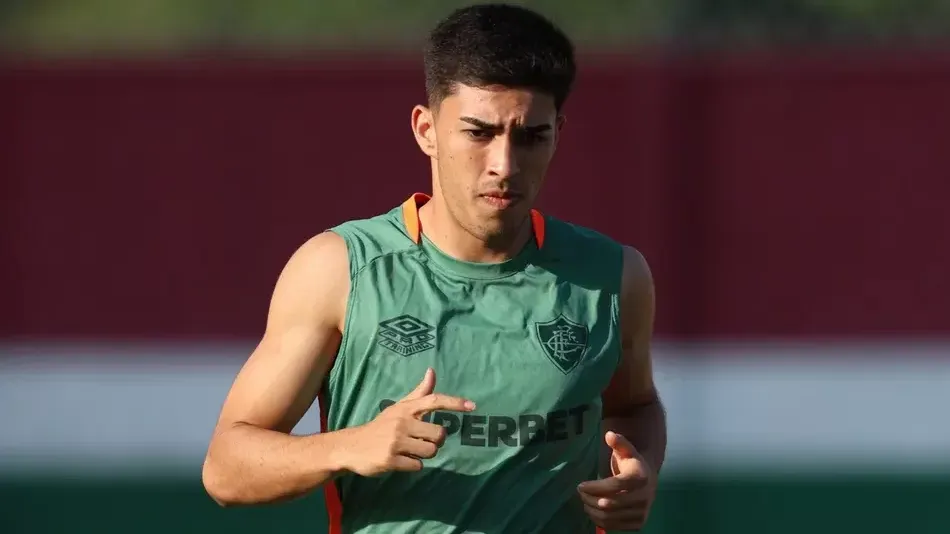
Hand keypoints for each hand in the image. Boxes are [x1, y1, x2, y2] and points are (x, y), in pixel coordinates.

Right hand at [340, 368, 474, 476]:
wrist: (351, 446)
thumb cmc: (381, 426)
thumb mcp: (399, 408)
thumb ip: (419, 393)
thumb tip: (432, 371)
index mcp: (405, 409)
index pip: (433, 401)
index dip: (454, 403)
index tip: (472, 406)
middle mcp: (402, 422)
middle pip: (438, 434)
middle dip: (435, 441)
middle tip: (421, 441)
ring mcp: (395, 442)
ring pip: (430, 452)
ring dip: (424, 455)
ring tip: (410, 451)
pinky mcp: (390, 460)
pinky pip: (417, 466)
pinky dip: (412, 466)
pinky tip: (400, 461)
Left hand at [577, 431, 655, 531]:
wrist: (648, 480)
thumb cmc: (631, 464)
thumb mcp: (626, 450)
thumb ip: (619, 442)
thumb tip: (609, 434)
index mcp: (641, 478)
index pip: (615, 485)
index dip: (595, 487)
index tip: (580, 485)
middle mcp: (644, 497)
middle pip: (610, 503)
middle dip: (590, 499)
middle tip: (580, 493)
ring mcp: (642, 512)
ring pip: (610, 517)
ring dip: (592, 511)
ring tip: (584, 502)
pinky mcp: (638, 524)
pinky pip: (615, 526)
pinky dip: (600, 521)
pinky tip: (592, 511)